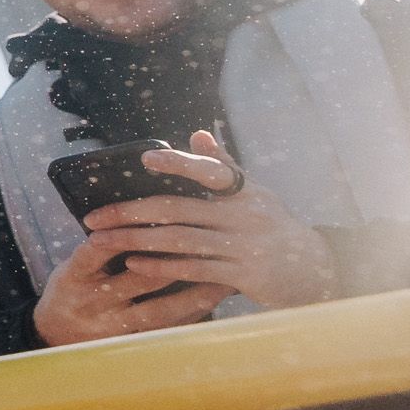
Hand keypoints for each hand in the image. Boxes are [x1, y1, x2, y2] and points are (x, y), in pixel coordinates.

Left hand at [76, 134, 334, 313]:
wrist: (317, 270)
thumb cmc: (274, 226)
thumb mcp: (255, 194)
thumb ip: (223, 166)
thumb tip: (198, 134)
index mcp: (244, 191)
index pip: (210, 171)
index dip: (179, 163)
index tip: (146, 158)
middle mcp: (244, 215)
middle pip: (178, 209)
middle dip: (130, 212)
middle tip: (92, 217)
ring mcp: (244, 245)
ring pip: (179, 240)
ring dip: (135, 240)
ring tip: (101, 240)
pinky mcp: (244, 275)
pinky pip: (194, 269)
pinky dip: (161, 266)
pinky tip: (134, 263)